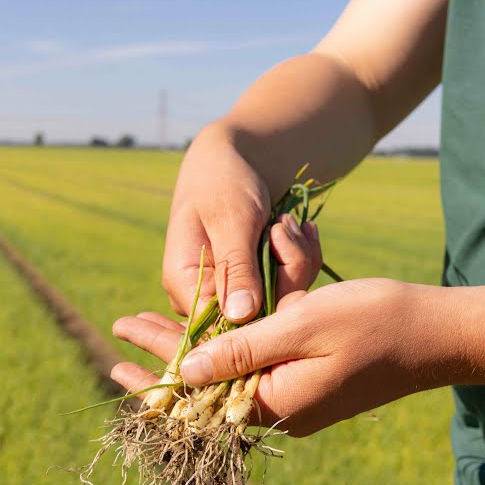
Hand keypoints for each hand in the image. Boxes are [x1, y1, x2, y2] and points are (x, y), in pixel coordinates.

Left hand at [113, 278, 460, 436]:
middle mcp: (284, 410)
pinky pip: (260, 366)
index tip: (117, 355)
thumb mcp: (300, 326)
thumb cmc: (374, 322)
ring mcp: (300, 399)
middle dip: (169, 352)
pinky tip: (215, 324)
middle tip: (124, 327)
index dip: (158, 372)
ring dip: (201, 343)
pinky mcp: (313, 384)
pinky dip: (235, 343)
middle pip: (210, 383)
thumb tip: (188, 370)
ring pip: (234, 371)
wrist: (439, 336)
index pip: (201, 394)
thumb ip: (242, 349)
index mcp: (276, 402)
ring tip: (158, 324)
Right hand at [164, 133, 315, 322]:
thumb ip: (235, 268)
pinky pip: (286, 290)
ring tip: (292, 222)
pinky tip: (301, 230)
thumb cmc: (222, 181)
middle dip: (286, 273)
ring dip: (296, 261)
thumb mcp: (231, 219)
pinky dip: (299, 259)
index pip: (223, 325)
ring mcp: (229, 295)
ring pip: (278, 304)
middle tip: (289, 227)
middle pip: (257, 317)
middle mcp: (202, 299)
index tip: (281, 251)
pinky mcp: (252, 288)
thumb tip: (239, 318)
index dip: (263, 305)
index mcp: (183, 284)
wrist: (232, 160)